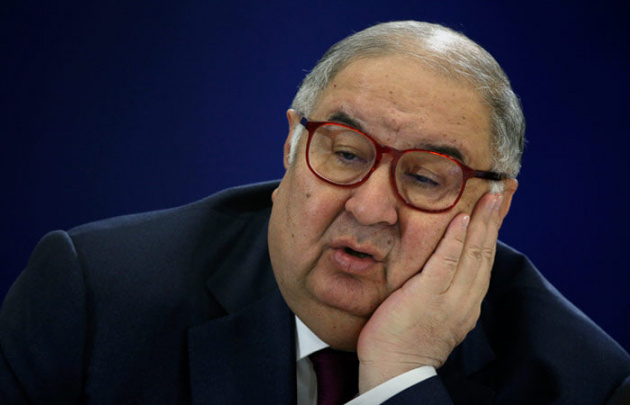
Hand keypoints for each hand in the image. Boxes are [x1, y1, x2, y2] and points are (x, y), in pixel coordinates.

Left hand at [355, 192, 503, 392]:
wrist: (395, 370)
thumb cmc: (406, 341)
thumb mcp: (435, 314)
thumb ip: (442, 291)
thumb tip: (441, 266)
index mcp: (467, 303)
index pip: (485, 260)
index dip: (493, 232)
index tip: (499, 207)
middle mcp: (466, 300)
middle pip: (486, 252)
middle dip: (495, 220)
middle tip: (502, 191)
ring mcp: (449, 298)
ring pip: (474, 254)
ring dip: (483, 222)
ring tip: (490, 196)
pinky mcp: (428, 294)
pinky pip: (446, 262)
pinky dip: (456, 239)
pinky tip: (462, 218)